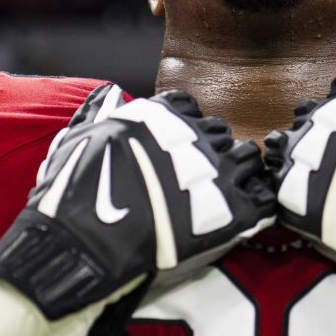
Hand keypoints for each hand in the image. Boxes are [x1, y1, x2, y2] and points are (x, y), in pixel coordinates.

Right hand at [0, 84, 274, 335]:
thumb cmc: (71, 194)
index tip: (174, 150)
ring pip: (247, 158)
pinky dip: (257, 205)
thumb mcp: (77, 139)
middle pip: (219, 131)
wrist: (81, 243)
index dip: (183, 127)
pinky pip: (263, 199)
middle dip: (210, 151)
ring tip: (221, 197)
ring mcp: (214, 173)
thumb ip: (98, 112)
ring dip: (237, 173)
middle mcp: (191, 137)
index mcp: (157, 117)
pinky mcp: (230, 211)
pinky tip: (239, 218)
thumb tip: (109, 92)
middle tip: (196, 179)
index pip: (188, 107)